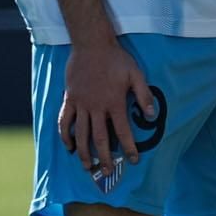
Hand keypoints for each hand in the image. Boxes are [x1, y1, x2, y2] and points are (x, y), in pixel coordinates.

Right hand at [59, 37, 153, 177]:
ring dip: (84, 152)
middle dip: (105, 157)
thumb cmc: (116, 58)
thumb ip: (144, 95)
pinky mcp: (70, 99)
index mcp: (114, 102)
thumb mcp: (135, 74)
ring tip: (88, 166)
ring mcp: (81, 104)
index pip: (123, 131)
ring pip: (81, 134)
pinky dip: (66, 135)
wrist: (91, 44)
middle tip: (108, 171)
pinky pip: (64, 121)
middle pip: (100, 138)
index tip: (133, 160)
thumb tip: (151, 116)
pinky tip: (69, 146)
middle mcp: (97, 107)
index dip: (128, 148)